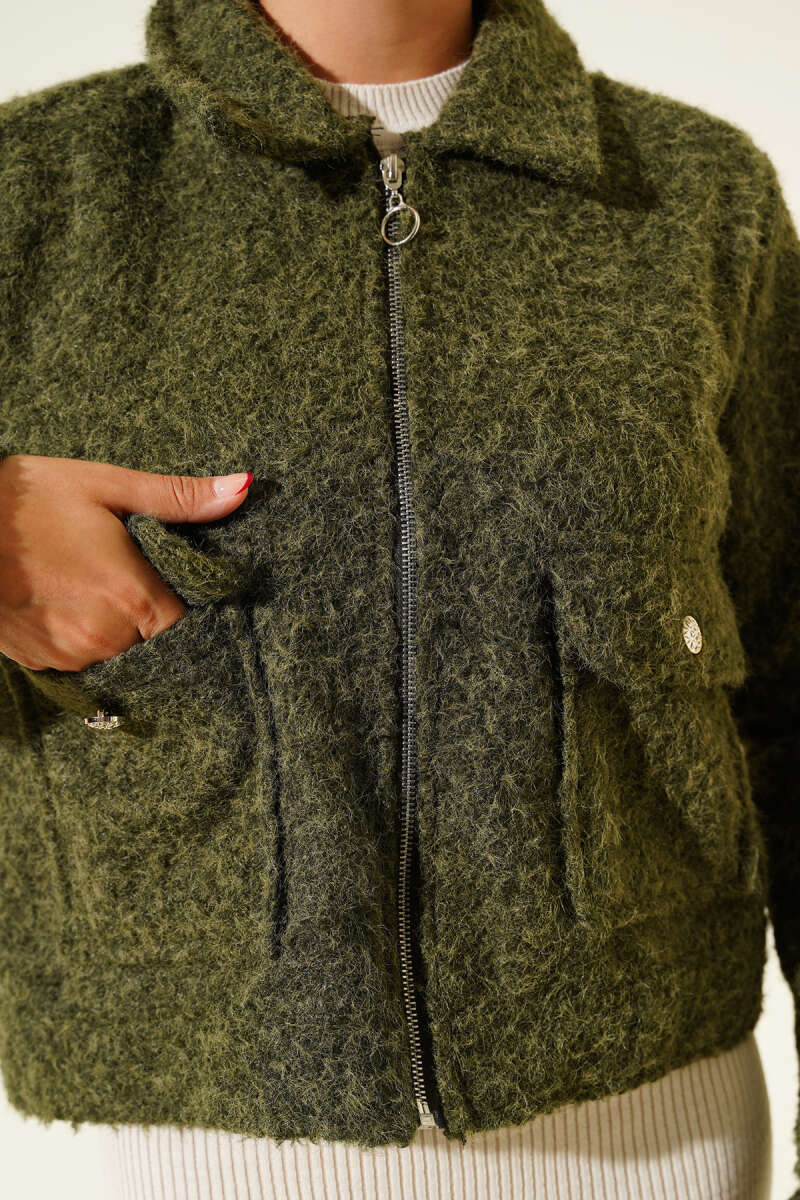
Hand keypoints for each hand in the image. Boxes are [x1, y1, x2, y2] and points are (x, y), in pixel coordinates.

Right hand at [0, 454, 252, 670]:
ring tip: (103, 587)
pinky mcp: (41, 665)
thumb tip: (242, 489)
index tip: (189, 584)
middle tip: (141, 577)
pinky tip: (76, 604)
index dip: (196, 606)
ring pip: (124, 655)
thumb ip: (178, 498)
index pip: (193, 626)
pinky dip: (91, 639)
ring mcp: (70, 658)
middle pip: (160, 643)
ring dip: (124, 630)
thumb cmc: (26, 498)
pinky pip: (87, 662)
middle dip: (159, 616)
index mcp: (132, 598)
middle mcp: (105, 640)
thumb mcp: (106, 485)